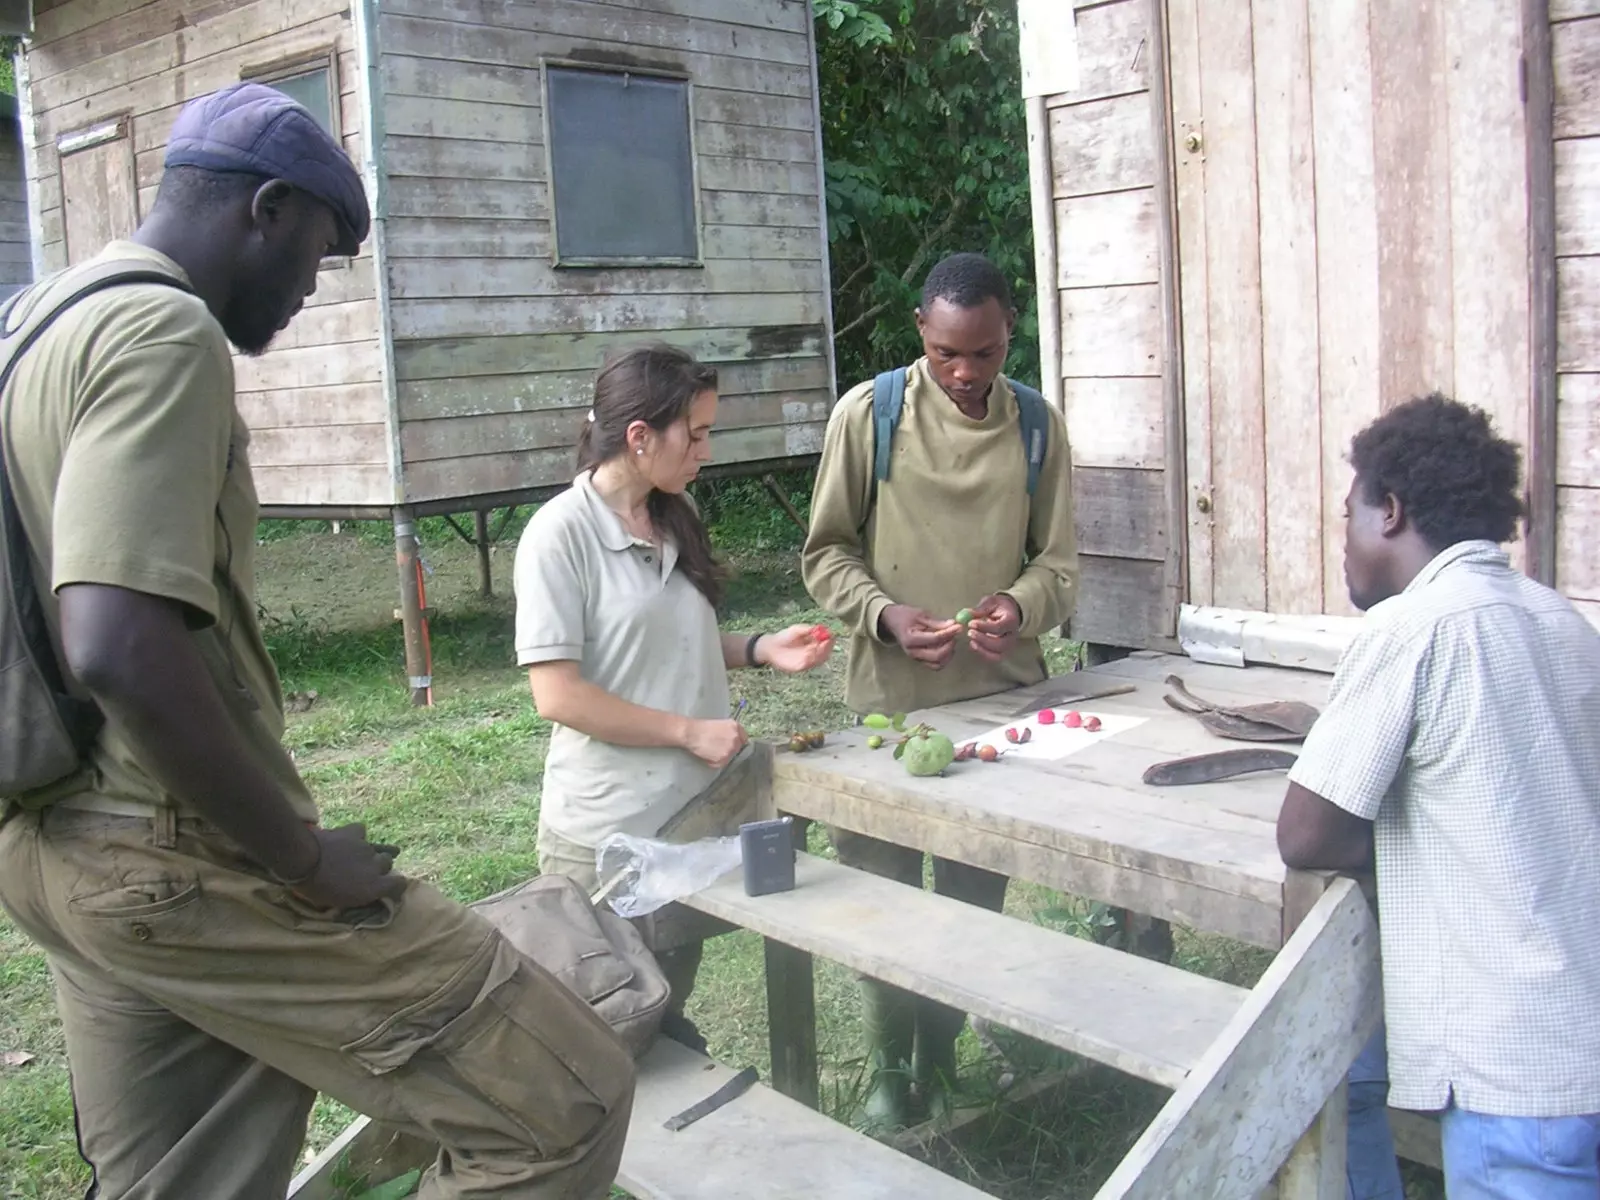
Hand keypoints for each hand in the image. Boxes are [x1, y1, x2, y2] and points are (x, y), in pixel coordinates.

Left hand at [288, 823, 406, 910]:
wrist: (303, 861)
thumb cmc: (317, 889)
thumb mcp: (340, 901)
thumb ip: (358, 895)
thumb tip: (365, 892)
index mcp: (374, 886)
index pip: (399, 884)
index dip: (396, 885)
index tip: (389, 888)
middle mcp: (376, 865)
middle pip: (387, 862)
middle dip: (379, 866)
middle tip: (363, 871)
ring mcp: (366, 847)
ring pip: (374, 848)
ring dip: (365, 853)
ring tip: (350, 856)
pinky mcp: (354, 832)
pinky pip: (360, 832)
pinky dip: (355, 835)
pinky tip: (346, 838)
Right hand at [682, 717, 748, 768]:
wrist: (692, 733)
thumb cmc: (702, 727)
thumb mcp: (720, 723)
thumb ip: (730, 731)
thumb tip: (733, 740)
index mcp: (736, 727)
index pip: (744, 738)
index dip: (737, 742)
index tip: (731, 744)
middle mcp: (736, 738)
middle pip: (737, 748)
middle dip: (729, 749)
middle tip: (717, 747)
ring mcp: (730, 749)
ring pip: (729, 757)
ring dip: (721, 756)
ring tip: (710, 750)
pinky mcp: (723, 759)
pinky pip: (721, 764)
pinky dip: (714, 762)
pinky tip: (707, 755)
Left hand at [757, 624, 834, 673]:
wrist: (771, 646)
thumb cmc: (784, 636)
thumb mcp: (796, 630)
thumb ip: (807, 629)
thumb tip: (819, 627)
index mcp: (814, 642)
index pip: (827, 642)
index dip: (830, 640)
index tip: (831, 636)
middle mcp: (813, 653)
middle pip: (826, 653)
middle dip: (828, 648)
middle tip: (826, 642)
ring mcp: (807, 661)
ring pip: (819, 660)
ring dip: (820, 654)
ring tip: (815, 646)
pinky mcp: (800, 667)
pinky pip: (809, 665)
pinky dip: (811, 659)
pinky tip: (809, 652)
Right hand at [879, 604, 961, 669]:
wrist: (892, 622)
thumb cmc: (905, 616)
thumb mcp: (920, 614)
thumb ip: (937, 622)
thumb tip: (954, 625)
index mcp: (910, 638)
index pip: (934, 639)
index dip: (949, 633)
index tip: (958, 626)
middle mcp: (912, 651)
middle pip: (937, 655)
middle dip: (950, 645)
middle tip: (955, 634)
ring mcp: (916, 658)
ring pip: (938, 663)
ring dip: (948, 653)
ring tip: (950, 640)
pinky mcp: (920, 660)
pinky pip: (935, 665)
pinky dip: (944, 658)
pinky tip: (946, 646)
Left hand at [966, 594, 1021, 662]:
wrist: (1009, 612)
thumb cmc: (999, 607)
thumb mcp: (991, 602)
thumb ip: (980, 609)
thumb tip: (966, 614)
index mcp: (1011, 621)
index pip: (999, 628)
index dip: (984, 627)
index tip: (971, 623)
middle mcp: (1012, 636)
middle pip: (1000, 644)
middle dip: (983, 640)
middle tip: (970, 632)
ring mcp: (1009, 646)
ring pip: (997, 655)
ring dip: (982, 650)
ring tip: (971, 641)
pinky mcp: (1003, 651)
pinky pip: (994, 658)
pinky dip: (983, 654)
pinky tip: (974, 645)